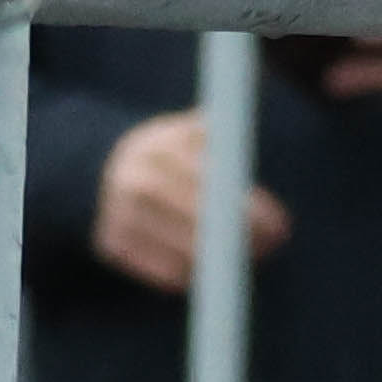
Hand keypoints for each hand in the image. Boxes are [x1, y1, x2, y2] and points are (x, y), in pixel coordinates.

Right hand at [91, 105, 296, 292]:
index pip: (217, 187)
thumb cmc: (169, 154)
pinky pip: (164, 275)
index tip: (278, 227)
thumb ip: (225, 131)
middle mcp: (137, 179)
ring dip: (222, 265)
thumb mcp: (191, 132)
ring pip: (185, 256)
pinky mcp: (111, 243)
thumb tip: (265, 104)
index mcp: (163, 147)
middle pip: (202, 224)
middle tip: (270, 248)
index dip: (252, 212)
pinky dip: (192, 277)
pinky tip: (207, 269)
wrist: (103, 170)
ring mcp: (120, 213)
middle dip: (243, 240)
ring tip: (243, 258)